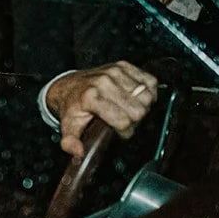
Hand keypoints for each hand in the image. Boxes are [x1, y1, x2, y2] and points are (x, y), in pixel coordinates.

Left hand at [44, 60, 158, 157]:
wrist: (68, 85)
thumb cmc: (72, 106)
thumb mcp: (68, 126)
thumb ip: (70, 142)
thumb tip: (79, 152)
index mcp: (90, 97)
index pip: (123, 121)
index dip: (124, 131)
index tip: (118, 132)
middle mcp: (104, 82)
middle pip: (138, 110)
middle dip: (134, 120)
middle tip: (124, 120)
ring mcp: (115, 71)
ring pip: (147, 96)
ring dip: (142, 106)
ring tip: (129, 109)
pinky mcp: (124, 65)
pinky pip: (150, 81)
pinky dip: (148, 91)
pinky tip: (137, 97)